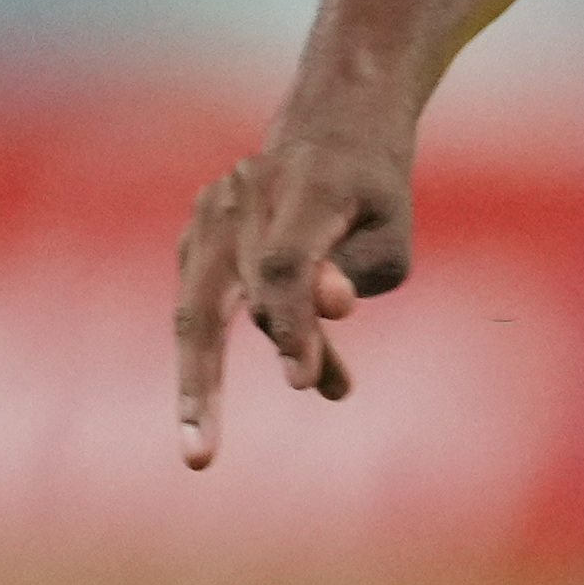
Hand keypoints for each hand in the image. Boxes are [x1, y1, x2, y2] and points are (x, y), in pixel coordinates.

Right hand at [172, 108, 417, 465]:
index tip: (307, 383)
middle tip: (200, 454)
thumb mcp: (389, 235)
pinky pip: (203, 305)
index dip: (292, 325)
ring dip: (208, 381)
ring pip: (198, 311)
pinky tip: (308, 366)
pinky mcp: (195, 236)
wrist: (334, 129)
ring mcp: (209, 212)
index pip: (284, 264)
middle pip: (208, 299)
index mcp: (307, 185)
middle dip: (203, 382)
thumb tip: (325, 310)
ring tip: (215, 444)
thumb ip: (355, 273)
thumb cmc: (373, 196)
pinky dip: (229, 352)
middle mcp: (244, 194)